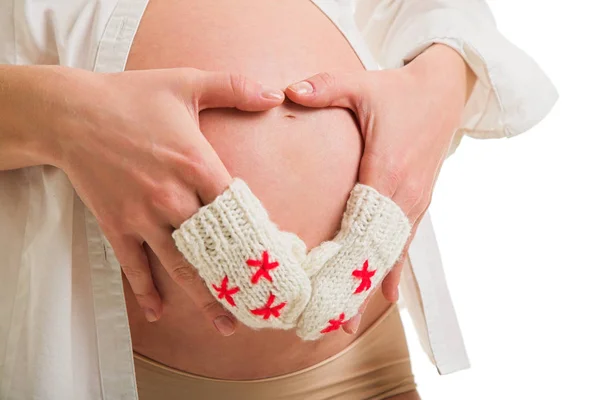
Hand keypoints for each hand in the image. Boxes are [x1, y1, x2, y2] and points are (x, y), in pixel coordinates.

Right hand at [51, 67, 283, 332]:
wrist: (69, 112)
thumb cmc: (131, 96)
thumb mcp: (186, 82)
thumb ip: (233, 86)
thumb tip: (275, 93)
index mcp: (196, 163)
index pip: (237, 208)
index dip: (260, 233)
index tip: (280, 256)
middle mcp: (172, 196)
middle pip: (215, 247)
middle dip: (239, 277)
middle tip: (263, 305)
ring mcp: (142, 216)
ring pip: (179, 265)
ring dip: (203, 298)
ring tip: (226, 324)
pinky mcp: (116, 226)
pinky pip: (133, 266)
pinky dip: (146, 290)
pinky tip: (158, 312)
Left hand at [285, 44, 474, 332]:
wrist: (445, 90)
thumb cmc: (400, 89)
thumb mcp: (362, 84)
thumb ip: (325, 88)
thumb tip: (287, 91)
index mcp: (386, 171)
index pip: (359, 227)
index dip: (341, 261)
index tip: (320, 291)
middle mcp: (404, 195)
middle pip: (376, 251)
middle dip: (354, 289)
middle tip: (331, 325)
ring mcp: (414, 201)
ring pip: (391, 254)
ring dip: (370, 287)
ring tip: (349, 321)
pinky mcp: (419, 202)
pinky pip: (404, 244)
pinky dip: (393, 271)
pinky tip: (387, 296)